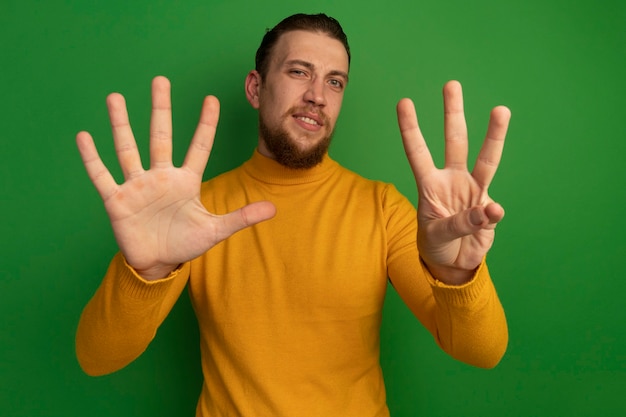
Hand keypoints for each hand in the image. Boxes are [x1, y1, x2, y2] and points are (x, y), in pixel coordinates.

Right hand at [76, 76, 275, 279]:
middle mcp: (161, 176)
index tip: (212, 99)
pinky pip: (102, 176)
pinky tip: (84, 136)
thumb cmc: (185, 243)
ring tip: (115, 97)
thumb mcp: (215, 230)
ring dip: (121, 124)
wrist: (157, 263)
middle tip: (160, 80)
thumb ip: (241, 217)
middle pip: (161, 136)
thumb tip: (273, 209)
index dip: (206, 124)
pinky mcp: (117, 200)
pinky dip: (92, 159)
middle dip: (161, 109)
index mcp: (186, 181)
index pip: (198, 147)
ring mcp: (137, 186)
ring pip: (128, 148)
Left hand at [397, 81, 510, 284]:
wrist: (454, 263)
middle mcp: (451, 180)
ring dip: (493, 134)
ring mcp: (472, 190)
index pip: (417, 151)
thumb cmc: (436, 245)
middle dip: (452, 113)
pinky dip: (491, 213)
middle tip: (451, 84)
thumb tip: (490, 210)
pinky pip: (492, 207)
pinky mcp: (488, 208)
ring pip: (485, 158)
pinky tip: (489, 216)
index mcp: (429, 184)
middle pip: (454, 141)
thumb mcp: (436, 235)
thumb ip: (460, 223)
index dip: (410, 128)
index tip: (403, 102)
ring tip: (500, 109)